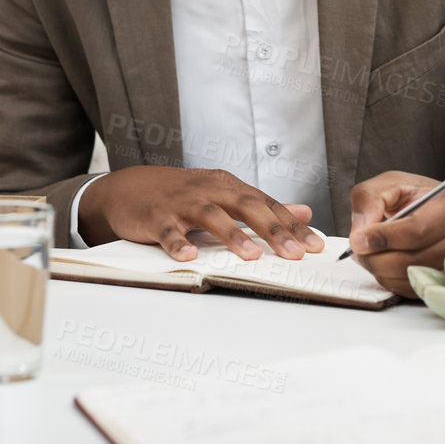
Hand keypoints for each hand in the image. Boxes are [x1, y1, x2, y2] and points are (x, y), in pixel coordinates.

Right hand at [77, 166, 325, 260]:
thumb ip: (264, 207)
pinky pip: (167, 230)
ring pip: (211, 215)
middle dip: (273, 230)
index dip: (292, 225)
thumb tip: (304, 213)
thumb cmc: (182, 196)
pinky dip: (177, 242)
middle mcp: (209, 189)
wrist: (130, 188)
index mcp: (228, 186)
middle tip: (294, 253)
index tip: (315, 246)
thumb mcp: (224, 195)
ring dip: (232, 235)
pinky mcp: (156, 216)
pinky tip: (188, 257)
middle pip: (246, 206)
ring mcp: (182, 202)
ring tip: (251, 255)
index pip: (267, 204)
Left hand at [347, 172, 444, 296]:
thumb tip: (360, 233)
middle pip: (415, 260)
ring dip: (383, 272)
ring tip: (372, 255)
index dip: (383, 238)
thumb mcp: (394, 183)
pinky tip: (388, 265)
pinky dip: (394, 281)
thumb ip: (370, 199)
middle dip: (378, 259)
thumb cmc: (426, 197)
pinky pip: (417, 290)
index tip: (357, 241)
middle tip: (358, 251)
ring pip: (414, 279)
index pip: (417, 230)